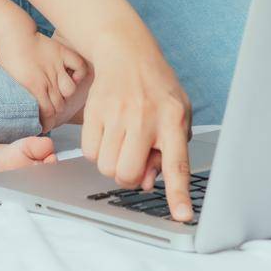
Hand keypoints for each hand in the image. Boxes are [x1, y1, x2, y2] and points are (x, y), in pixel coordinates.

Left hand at [0, 29, 90, 131]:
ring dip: (64, 97)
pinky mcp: (62, 53)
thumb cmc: (8, 59)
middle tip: (49, 114)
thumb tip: (26, 115)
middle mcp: (48, 78)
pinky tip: (72, 77)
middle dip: (54, 113)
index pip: (48, 114)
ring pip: (69, 91)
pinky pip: (79, 67)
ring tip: (57, 96)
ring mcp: (57, 65)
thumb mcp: (10, 82)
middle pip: (59, 105)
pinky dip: (78, 74)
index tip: (43, 126)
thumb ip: (22, 98)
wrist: (12, 33)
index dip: (47, 124)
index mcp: (34, 87)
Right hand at [80, 38, 195, 221]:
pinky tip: (107, 135)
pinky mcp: (94, 111)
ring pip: (106, 167)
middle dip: (129, 176)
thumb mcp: (176, 116)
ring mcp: (116, 113)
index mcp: (172, 120)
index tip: (182, 216)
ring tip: (122, 143)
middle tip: (134, 160)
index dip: (178, 194)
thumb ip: (167, 152)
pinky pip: (88, 153)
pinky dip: (96, 152)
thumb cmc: (156, 90)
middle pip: (127, 174)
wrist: (127, 53)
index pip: (177, 165)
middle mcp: (144, 117)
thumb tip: (145, 183)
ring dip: (112, 164)